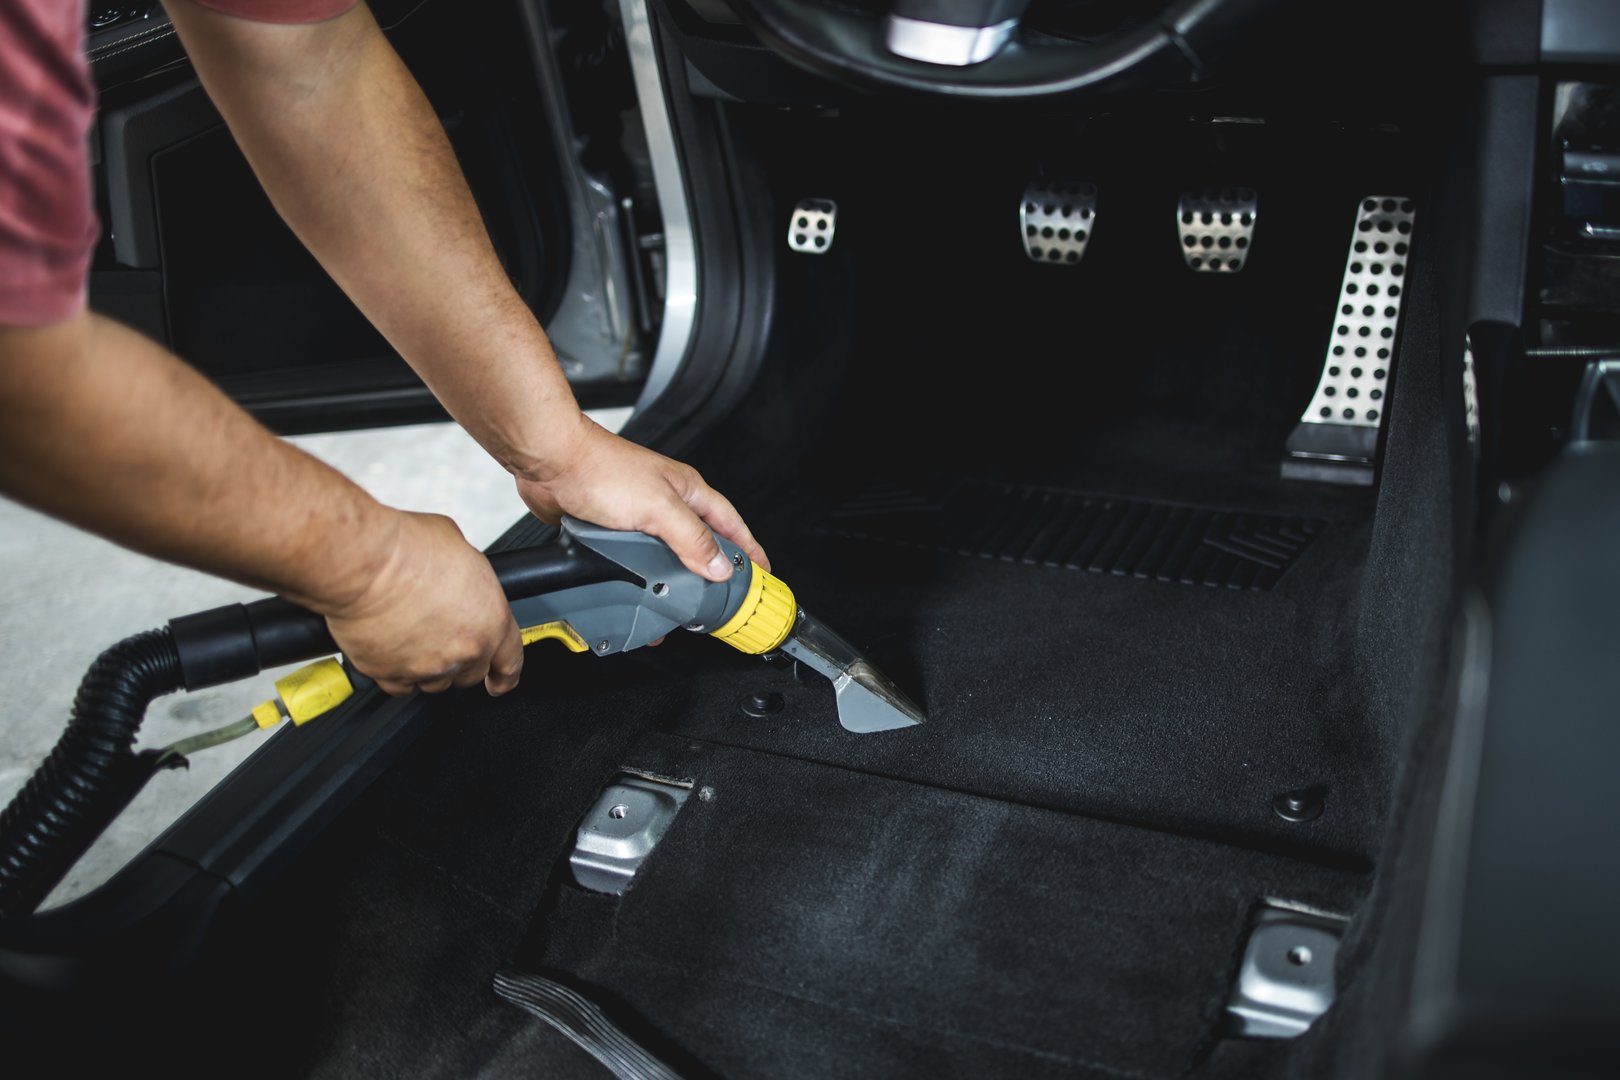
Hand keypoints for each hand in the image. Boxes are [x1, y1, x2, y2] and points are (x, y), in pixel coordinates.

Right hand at [319, 510, 522, 695]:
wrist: (364, 564)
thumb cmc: (407, 550)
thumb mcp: (459, 548)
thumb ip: (469, 576)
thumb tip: (461, 577)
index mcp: (491, 620)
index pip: (510, 662)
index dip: (504, 675)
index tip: (499, 681)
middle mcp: (463, 650)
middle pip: (471, 674)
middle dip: (461, 661)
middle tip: (444, 638)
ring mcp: (427, 666)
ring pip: (435, 683)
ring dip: (430, 668)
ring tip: (415, 638)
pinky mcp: (390, 673)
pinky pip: (399, 686)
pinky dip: (397, 674)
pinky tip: (393, 651)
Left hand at [514, 418, 769, 581]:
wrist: (549, 463)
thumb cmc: (600, 468)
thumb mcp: (658, 507)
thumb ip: (692, 538)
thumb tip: (720, 566)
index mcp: (687, 492)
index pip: (731, 524)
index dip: (749, 549)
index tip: (762, 572)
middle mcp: (666, 504)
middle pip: (700, 545)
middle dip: (711, 573)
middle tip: (722, 603)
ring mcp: (639, 519)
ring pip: (665, 558)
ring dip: (672, 584)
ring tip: (679, 613)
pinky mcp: (612, 532)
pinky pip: (634, 564)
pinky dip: (639, 583)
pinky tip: (638, 599)